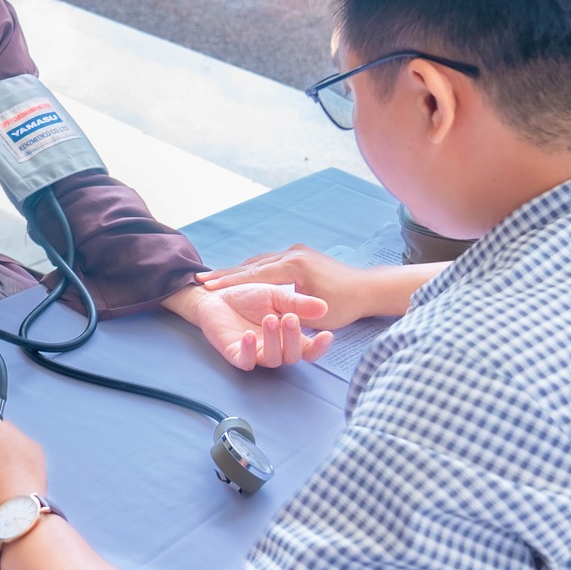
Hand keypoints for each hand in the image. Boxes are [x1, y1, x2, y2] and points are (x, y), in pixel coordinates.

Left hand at [163, 284, 331, 370]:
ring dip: (273, 340)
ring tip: (269, 319)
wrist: (217, 294)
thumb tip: (323, 307)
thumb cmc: (248, 296)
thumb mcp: (276, 294)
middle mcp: (274, 347)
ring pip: (272, 359)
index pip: (308, 348)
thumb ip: (298, 304)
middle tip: (290, 318)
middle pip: (292, 356)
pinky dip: (248, 350)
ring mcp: (255, 353)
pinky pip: (245, 360)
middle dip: (293, 338)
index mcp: (287, 335)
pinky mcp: (236, 355)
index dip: (319, 346)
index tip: (327, 335)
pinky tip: (248, 336)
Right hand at [196, 245, 390, 330]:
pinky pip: (268, 263)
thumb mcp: (319, 313)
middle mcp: (292, 255)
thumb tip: (275, 316)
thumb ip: (293, 309)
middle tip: (201, 281)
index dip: (229, 282)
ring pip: (258, 262)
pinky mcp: (299, 256)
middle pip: (251, 265)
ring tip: (213, 280)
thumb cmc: (345, 304)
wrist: (368, 287)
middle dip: (226, 275)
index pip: (253, 274)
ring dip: (237, 272)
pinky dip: (251, 271)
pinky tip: (238, 277)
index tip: (207, 288)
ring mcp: (295, 253)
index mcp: (294, 266)